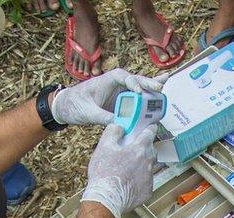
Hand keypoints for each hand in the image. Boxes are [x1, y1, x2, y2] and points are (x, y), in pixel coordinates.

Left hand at [51, 68, 167, 125]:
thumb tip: (119, 124)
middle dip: (149, 83)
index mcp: (107, 80)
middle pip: (136, 81)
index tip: (139, 93)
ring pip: (139, 88)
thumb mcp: (88, 112)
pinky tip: (159, 93)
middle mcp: (116, 83)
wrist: (67, 106)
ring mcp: (119, 91)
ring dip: (152, 87)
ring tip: (166, 84)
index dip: (134, 83)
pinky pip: (136, 98)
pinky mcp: (121, 100)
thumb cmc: (75, 104)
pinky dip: (147, 96)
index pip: (124, 77)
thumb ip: (103, 117)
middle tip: (161, 87)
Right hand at [82, 123, 157, 217]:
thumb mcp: (104, 146)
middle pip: (151, 150)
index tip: (151, 126)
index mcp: (139, 149)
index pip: (150, 132)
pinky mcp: (147, 191)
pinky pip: (146, 182)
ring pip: (149, 166)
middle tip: (133, 149)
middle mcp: (148, 162)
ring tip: (127, 169)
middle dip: (144, 147)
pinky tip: (128, 182)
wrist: (106, 199)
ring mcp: (149, 178)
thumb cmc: (105, 173)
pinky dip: (139, 181)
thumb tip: (119, 126)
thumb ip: (113, 131)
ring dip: (141, 165)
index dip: (150, 128)